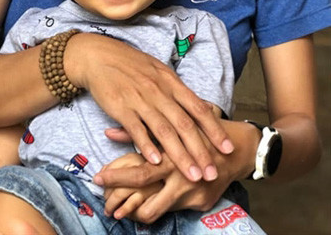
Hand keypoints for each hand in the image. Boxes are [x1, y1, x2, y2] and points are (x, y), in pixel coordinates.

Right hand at [65, 33, 233, 181]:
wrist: (100, 56)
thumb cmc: (131, 65)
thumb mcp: (158, 71)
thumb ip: (176, 91)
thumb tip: (198, 107)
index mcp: (170, 82)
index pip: (197, 108)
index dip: (214, 129)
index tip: (227, 148)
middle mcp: (159, 91)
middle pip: (184, 124)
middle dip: (201, 150)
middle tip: (213, 172)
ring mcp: (140, 100)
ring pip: (164, 131)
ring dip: (180, 155)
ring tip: (192, 175)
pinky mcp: (121, 107)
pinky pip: (136, 129)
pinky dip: (146, 146)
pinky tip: (156, 162)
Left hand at [95, 120, 258, 222]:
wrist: (238, 148)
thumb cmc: (199, 129)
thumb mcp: (173, 123)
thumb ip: (142, 130)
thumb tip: (109, 132)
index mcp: (172, 152)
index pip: (139, 170)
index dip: (116, 176)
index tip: (97, 177)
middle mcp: (181, 174)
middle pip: (144, 191)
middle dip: (119, 197)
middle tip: (103, 203)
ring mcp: (192, 192)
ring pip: (154, 210)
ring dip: (133, 211)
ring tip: (118, 211)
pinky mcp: (200, 204)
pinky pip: (170, 211)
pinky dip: (154, 209)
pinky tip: (142, 207)